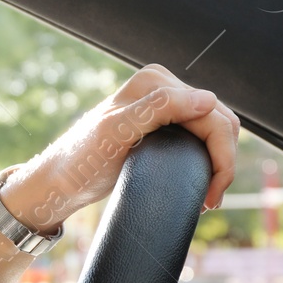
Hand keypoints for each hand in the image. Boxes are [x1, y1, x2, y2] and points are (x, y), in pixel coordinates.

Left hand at [1, 63, 239, 232]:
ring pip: (216, 130)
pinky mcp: (164, 125)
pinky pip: (202, 137)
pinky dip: (209, 160)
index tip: (210, 195)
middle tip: (210, 200)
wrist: (59, 182)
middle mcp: (162, 87)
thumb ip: (157, 109)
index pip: (212, 114)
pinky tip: (202, 185)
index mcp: (155, 82)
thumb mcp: (116, 133)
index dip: (222, 155)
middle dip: (223, 162)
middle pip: (220, 121)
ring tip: (207, 196)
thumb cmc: (81, 161)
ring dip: (219, 164)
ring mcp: (164, 106)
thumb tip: (207, 99)